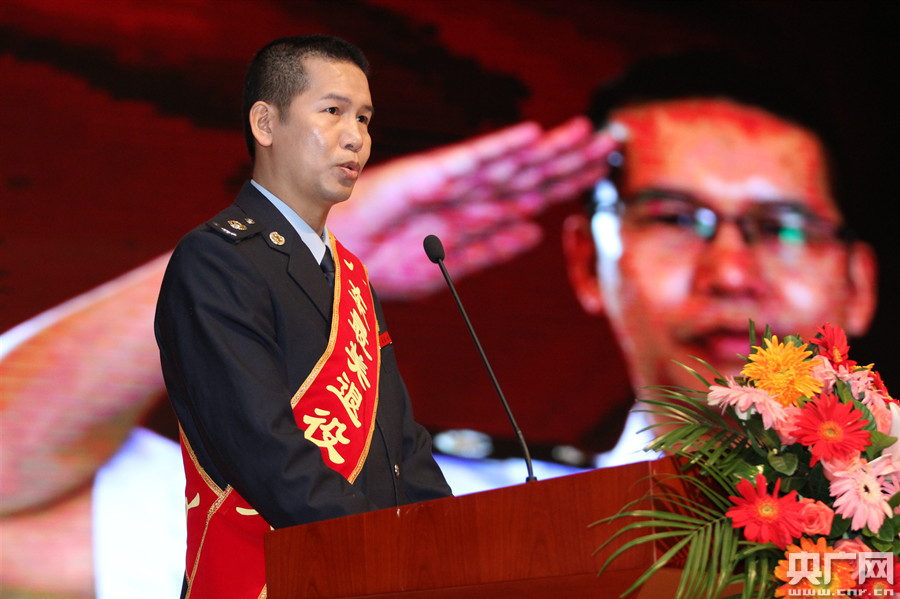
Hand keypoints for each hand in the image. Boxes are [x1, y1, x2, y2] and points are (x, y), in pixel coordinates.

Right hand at [330, 116, 617, 298]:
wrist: (338, 262)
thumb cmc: (385, 262)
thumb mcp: (450, 266)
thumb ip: (493, 248)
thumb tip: (536, 232)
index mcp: (477, 213)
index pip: (534, 194)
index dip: (569, 182)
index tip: (605, 173)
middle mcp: (470, 193)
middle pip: (531, 173)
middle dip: (572, 160)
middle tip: (613, 143)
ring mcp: (451, 182)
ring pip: (509, 162)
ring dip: (548, 148)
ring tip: (586, 134)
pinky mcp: (426, 175)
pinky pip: (468, 160)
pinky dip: (499, 147)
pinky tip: (530, 136)